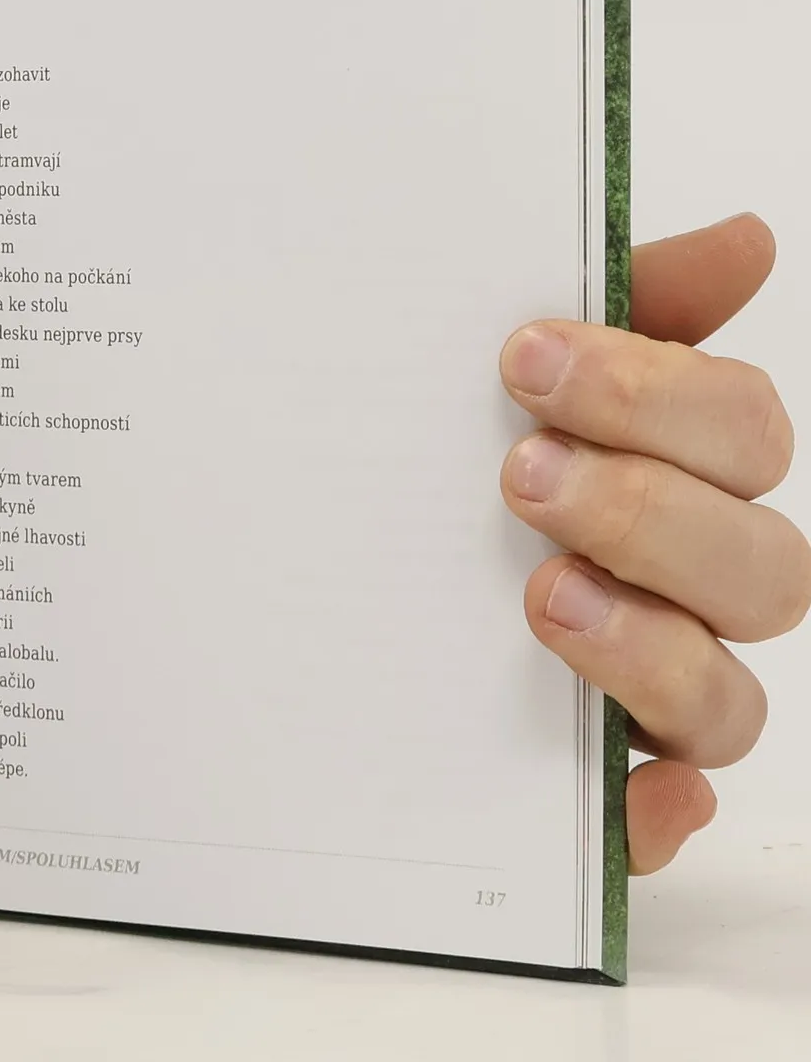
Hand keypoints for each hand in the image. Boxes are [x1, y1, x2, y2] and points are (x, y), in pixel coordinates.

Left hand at [500, 213, 807, 871]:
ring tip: (539, 595)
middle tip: (519, 474)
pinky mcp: (597, 791)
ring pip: (727, 699)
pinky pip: (656, 822)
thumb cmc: (435, 466)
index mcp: (679, 477)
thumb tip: (745, 239)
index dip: (656, 391)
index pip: (741, 431)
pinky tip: (623, 784)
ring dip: (649, 646)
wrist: (297, 579)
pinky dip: (650, 812)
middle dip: (647, 509)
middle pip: (765, 566)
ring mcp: (648, 696)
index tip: (522, 356)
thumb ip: (616, 308)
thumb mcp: (496, 377)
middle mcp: (686, 592)